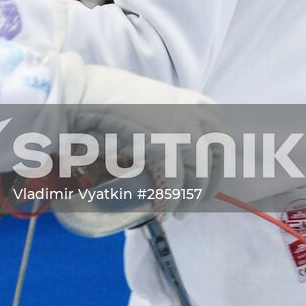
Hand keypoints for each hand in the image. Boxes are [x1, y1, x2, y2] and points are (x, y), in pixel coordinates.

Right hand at [50, 52, 224, 236]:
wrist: (83, 92)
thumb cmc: (109, 97)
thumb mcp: (152, 104)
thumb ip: (171, 121)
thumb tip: (177, 150)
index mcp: (193, 101)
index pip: (222, 136)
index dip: (218, 162)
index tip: (210, 178)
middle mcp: (194, 113)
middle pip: (217, 157)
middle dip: (210, 183)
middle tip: (198, 202)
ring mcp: (181, 129)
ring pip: (198, 175)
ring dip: (189, 199)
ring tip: (178, 213)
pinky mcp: (163, 147)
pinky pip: (173, 184)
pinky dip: (169, 203)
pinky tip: (162, 211)